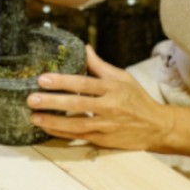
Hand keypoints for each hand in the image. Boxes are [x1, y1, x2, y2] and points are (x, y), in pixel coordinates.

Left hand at [26, 46, 173, 150]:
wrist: (157, 127)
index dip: (63, 81)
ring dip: (53, 122)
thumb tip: (84, 48)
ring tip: (34, 117)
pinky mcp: (105, 141)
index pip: (84, 83)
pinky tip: (47, 129)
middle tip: (32, 98)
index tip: (43, 79)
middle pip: (77, 104)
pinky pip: (80, 137)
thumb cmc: (137, 100)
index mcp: (114, 88)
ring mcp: (107, 126)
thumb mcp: (123, 78)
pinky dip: (62, 134)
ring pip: (76, 125)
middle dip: (52, 101)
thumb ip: (101, 65)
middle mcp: (110, 107)